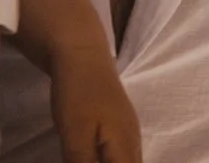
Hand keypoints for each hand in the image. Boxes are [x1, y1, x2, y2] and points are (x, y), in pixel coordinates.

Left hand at [50, 47, 143, 162]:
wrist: (82, 55)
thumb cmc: (78, 95)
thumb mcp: (75, 136)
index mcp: (125, 147)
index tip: (92, 162)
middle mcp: (133, 141)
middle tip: (86, 160)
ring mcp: (129, 131)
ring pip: (131, 162)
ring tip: (93, 157)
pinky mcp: (120, 125)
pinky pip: (125, 155)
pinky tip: (103, 160)